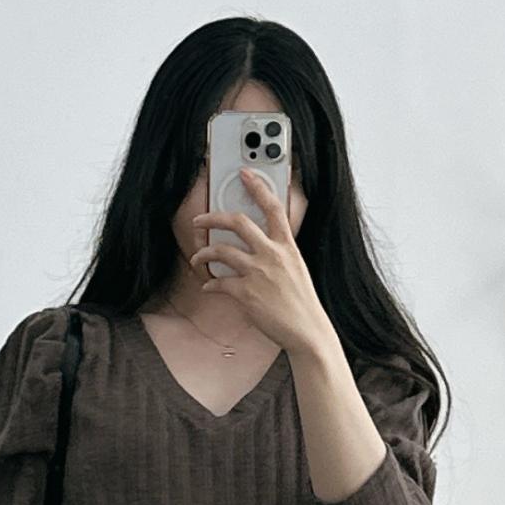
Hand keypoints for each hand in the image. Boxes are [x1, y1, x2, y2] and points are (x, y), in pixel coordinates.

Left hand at [190, 165, 333, 355]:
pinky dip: (210, 284)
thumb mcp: (296, 269)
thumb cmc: (302, 303)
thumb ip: (279, 254)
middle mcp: (272, 254)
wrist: (308, 330)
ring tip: (196, 258)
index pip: (273, 207)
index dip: (258, 187)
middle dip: (213, 217)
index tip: (245, 174)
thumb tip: (260, 249)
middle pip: (238, 222)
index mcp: (287, 246)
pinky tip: (208, 287)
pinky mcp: (246, 293)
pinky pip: (219, 283)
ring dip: (203, 253)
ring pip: (221, 250)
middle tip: (199, 220)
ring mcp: (258, 273)